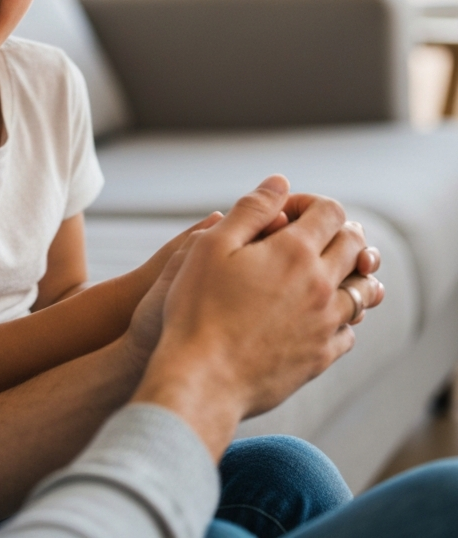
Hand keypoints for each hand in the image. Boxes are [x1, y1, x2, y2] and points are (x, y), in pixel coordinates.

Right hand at [132, 175, 383, 459]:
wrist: (203, 376)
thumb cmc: (198, 307)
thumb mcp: (212, 245)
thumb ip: (252, 209)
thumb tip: (280, 182)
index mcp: (295, 252)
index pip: (331, 211)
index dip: (310, 202)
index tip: (284, 212)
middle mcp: (322, 286)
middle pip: (354, 246)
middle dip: (336, 232)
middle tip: (305, 237)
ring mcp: (326, 324)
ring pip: (361, 290)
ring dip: (347, 274)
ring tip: (321, 273)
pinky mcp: (321, 356)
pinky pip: (348, 329)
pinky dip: (340, 314)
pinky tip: (315, 314)